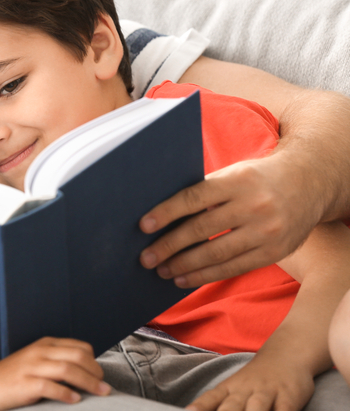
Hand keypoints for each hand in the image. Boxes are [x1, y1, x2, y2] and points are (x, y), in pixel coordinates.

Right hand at [0, 337, 110, 409]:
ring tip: (99, 393)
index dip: (95, 361)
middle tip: (104, 386)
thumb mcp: (36, 361)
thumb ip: (57, 361)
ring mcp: (31, 367)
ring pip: (68, 369)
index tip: (100, 375)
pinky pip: (50, 386)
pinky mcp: (24, 383)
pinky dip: (66, 393)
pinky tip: (75, 400)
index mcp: (45, 344)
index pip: (80, 347)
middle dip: (96, 372)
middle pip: (77, 356)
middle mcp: (39, 352)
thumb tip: (88, 373)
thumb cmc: (13, 377)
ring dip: (88, 383)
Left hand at [139, 153, 321, 286]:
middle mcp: (253, 206)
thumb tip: (162, 215)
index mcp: (237, 181)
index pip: (194, 198)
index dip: (166, 212)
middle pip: (202, 229)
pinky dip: (206, 275)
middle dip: (169, 246)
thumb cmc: (256, 178)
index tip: (143, 226)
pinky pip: (234, 268)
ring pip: (216, 253)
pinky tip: (185, 278)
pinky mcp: (274, 252)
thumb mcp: (233, 174)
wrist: (309, 183)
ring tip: (162, 271)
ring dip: (184, 265)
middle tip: (146, 257)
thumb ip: (205, 191)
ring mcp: (266, 231)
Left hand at [186, 354, 314, 410]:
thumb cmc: (255, 378)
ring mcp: (267, 392)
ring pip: (256, 408)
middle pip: (231, 407)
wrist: (286, 353)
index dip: (200, 407)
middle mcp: (245, 390)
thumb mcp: (236, 387)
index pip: (211, 398)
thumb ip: (221, 403)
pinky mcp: (289, 397)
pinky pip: (284, 410)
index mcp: (229, 388)